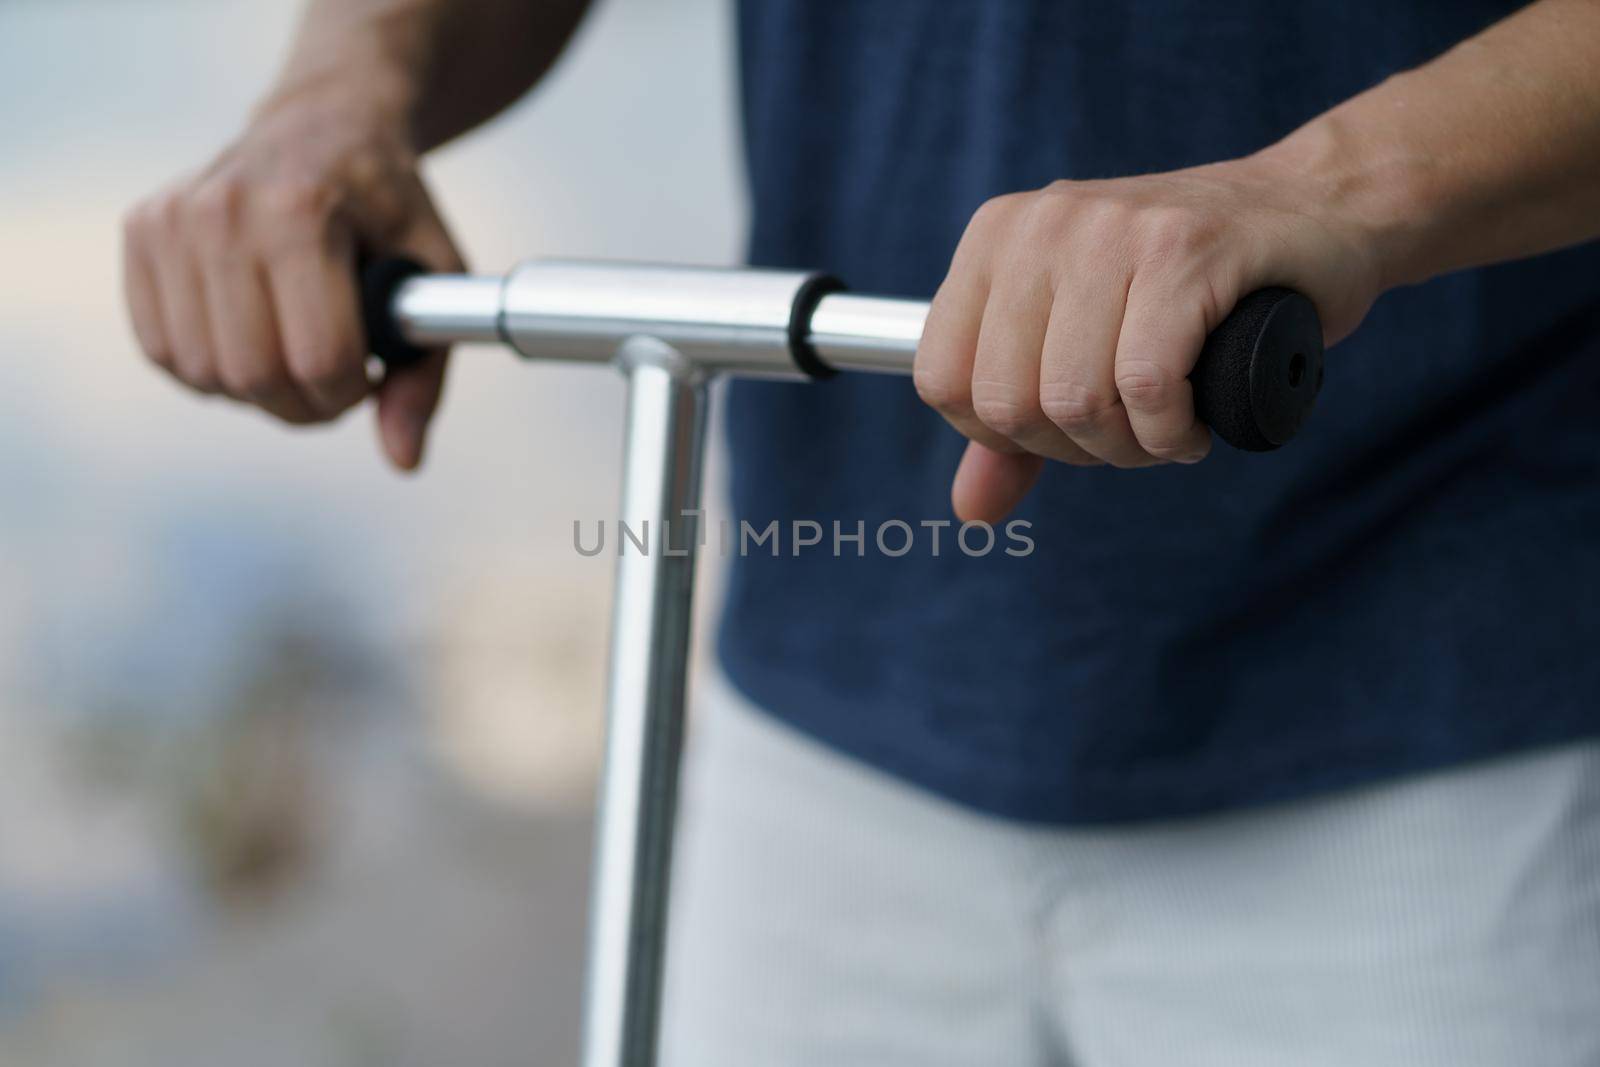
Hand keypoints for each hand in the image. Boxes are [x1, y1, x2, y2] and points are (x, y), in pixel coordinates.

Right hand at [122, 75, 462, 470]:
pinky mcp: (141, 231)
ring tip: (294, 352)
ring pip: (204, 374)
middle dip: (304, 404)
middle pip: (254, 376)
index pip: (317, 360)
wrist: (325, 124)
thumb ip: (425, 373)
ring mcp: (171, 219)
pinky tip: (250, 337)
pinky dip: (209, 369)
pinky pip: (163, 350)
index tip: (369, 376)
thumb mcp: (434, 273)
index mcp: (302, 213)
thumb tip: (403, 461)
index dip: (351, 394)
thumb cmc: (387, 203)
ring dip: (255, 390)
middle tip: (334, 379)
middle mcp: (224, 211)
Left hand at [913, 152, 1384, 521]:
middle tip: (1133, 433)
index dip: (1007, 436)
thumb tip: (971, 509)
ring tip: (1168, 427)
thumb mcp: (1083, 342)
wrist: (1316, 209)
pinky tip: (1195, 426)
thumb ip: (1018, 425)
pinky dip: (1171, 433)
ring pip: (1076, 398)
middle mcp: (1043, 224)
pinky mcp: (1186, 249)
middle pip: (1009, 401)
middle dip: (1074, 448)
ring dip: (1130, 448)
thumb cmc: (1192, 287)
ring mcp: (1113, 229)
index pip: (943, 378)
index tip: (1070, 427)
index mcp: (996, 237)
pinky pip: (1147, 384)